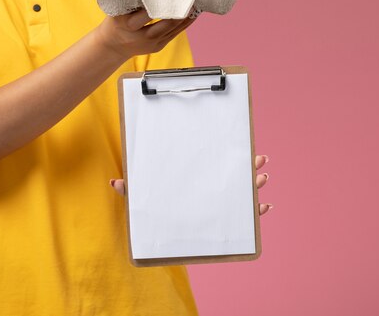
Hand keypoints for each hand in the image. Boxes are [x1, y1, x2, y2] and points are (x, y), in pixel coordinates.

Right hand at [95, 9, 195, 59]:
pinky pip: (176, 33)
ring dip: (187, 14)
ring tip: (196, 1)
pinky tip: (193, 13)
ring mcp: (151, 44)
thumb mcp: (121, 6)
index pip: (149, 11)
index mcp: (128, 23)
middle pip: (166, 22)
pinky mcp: (159, 46)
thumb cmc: (118, 18)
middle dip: (180, 9)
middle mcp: (141, 36)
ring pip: (174, 28)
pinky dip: (185, 22)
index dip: (164, 1)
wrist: (114, 45)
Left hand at [109, 154, 273, 215]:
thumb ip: (131, 190)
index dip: (233, 156)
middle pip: (236, 175)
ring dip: (256, 185)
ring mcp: (221, 205)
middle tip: (260, 158)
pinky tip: (266, 207)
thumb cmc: (157, 209)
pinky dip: (258, 212)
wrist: (162, 233)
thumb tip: (112, 182)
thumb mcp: (144, 199)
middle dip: (251, 166)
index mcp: (198, 179)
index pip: (217, 164)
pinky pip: (246, 217)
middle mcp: (213, 189)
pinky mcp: (225, 222)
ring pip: (245, 193)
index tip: (245, 147)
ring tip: (263, 178)